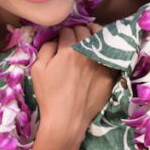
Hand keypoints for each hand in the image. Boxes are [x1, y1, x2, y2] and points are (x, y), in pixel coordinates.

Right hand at [31, 24, 116, 149]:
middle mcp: (87, 52)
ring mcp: (101, 62)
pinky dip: (106, 48)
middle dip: (77, 31)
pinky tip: (101, 51)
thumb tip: (56, 39)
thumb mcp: (38, 69)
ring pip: (101, 36)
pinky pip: (111, 53)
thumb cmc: (49, 95)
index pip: (67, 30)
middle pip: (84, 30)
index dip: (62, 33)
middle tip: (74, 38)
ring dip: (93, 34)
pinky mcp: (111, 73)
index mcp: (69, 50)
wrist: (67, 119)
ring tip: (89, 37)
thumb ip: (46, 48)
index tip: (62, 38)